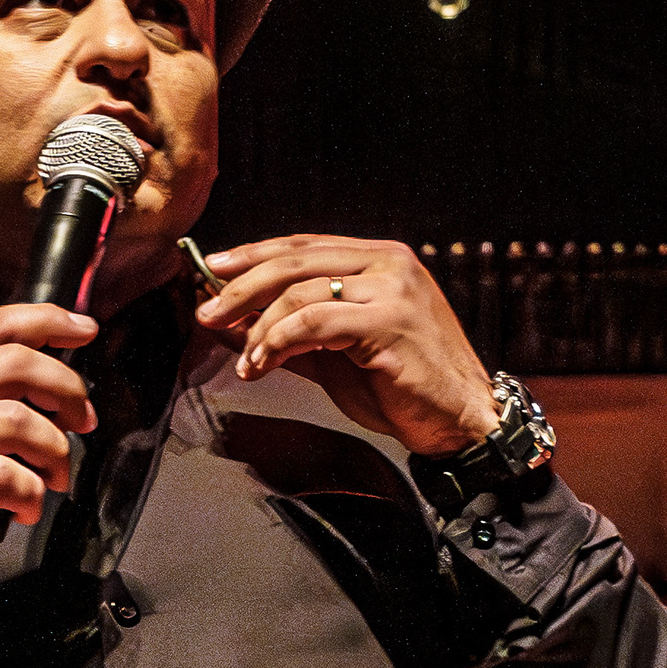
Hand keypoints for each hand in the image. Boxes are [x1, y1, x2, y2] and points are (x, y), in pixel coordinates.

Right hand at [0, 304, 100, 593]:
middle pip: (15, 364)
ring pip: (18, 421)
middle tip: (83, 422)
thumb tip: (36, 393)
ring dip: (56, 452)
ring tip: (55, 478)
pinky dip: (30, 495)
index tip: (83, 329)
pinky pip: (4, 476)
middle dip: (67, 390)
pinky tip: (26, 508)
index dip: (45, 320)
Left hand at [196, 234, 498, 456]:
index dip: (254, 254)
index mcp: (380, 259)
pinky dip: (278, 342)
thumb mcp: (335, 354)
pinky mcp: (389, 321)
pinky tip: (262, 364)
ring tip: (245, 360)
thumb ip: (289, 333)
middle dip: (241, 287)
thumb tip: (231, 322)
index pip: (304, 246)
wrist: (459, 421)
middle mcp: (387, 263)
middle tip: (207, 312)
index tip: (212, 268)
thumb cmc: (401, 388)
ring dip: (259, 327)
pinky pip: (315, 322)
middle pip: (295, 261)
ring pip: (300, 292)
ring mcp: (391, 289)